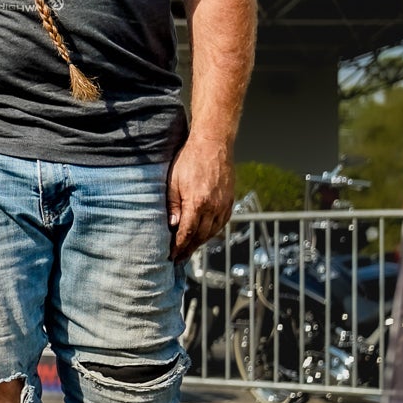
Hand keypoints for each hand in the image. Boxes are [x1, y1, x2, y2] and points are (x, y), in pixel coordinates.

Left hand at [167, 135, 233, 258]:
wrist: (213, 144)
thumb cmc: (189, 160)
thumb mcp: (173, 182)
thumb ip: (173, 205)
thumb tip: (173, 226)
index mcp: (197, 203)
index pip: (187, 232)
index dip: (179, 246)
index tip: (172, 255)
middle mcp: (213, 207)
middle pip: (201, 236)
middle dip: (189, 248)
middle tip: (179, 258)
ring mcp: (224, 204)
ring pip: (213, 231)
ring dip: (201, 242)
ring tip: (190, 249)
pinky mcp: (230, 200)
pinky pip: (222, 222)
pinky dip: (213, 231)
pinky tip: (205, 235)